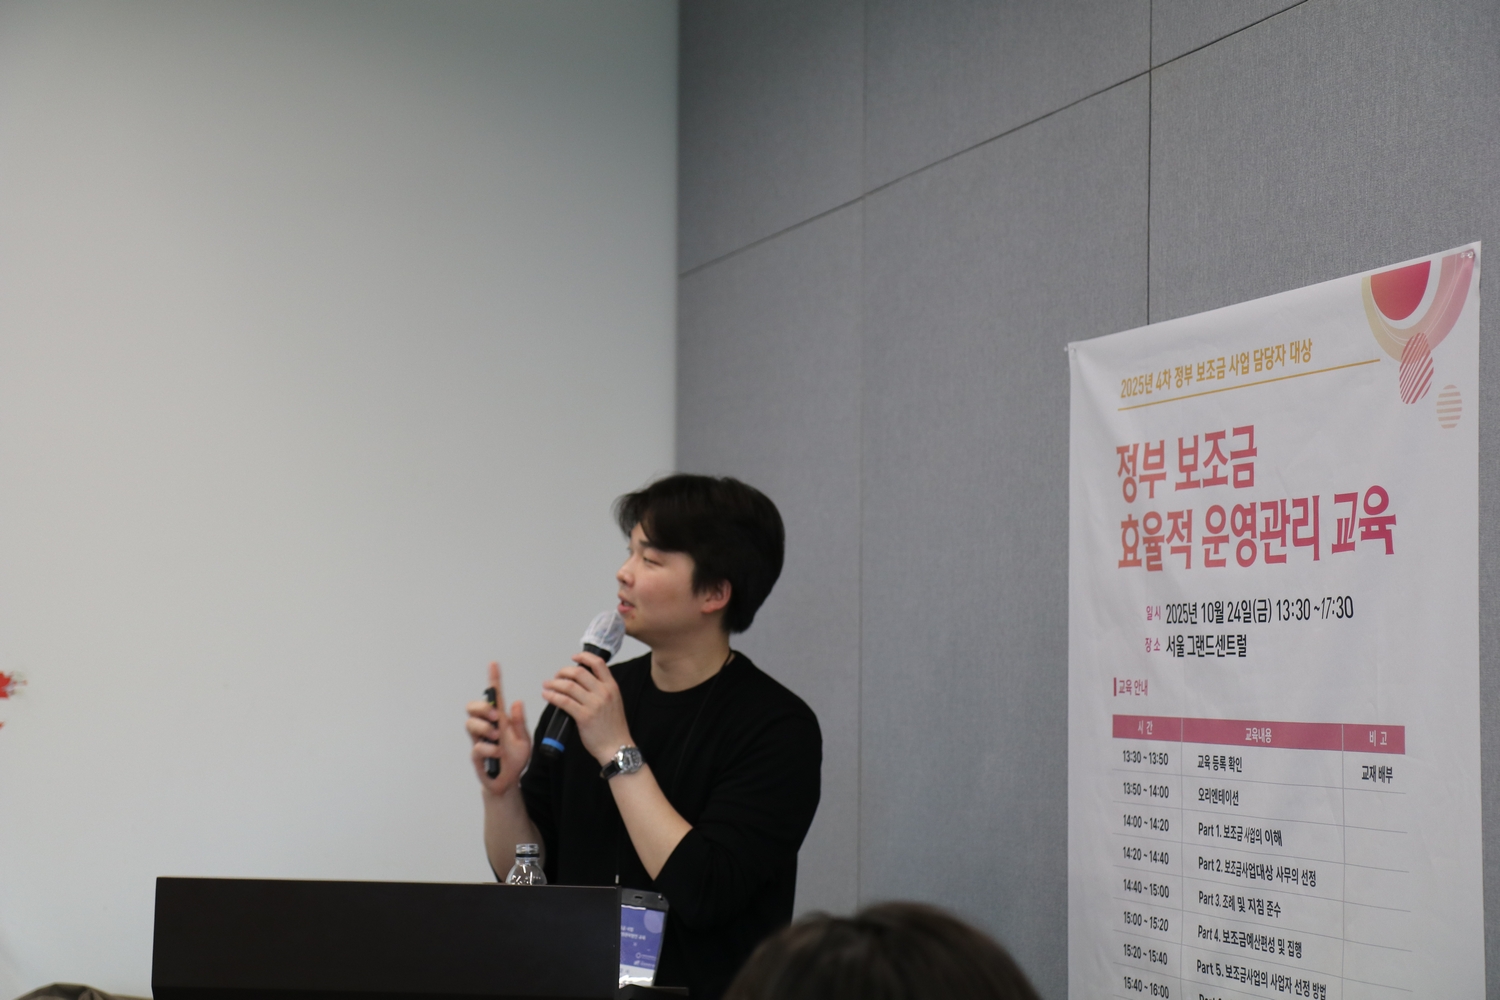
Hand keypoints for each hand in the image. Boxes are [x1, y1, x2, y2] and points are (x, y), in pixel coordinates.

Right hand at [466, 661, 530, 796]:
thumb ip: (519, 723)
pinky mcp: (477, 756)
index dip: (494, 680)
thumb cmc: (515, 759)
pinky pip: (476, 747)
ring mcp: (480, 741)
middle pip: (473, 708)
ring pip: (470, 724)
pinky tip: (497, 752)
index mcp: (501, 721)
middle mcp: (487, 728)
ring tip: (496, 735)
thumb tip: (516, 702)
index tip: (494, 664)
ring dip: (483, 727)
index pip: (496, 697)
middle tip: (495, 715)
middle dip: (482, 707)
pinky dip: (488, 748)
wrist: (509, 782)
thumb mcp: (524, 740)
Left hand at [541, 651, 631, 765]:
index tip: (574, 657)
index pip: (598, 663)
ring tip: (547, 685)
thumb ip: (602, 691)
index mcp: (612, 687)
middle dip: (563, 672)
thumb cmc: (614, 728)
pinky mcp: (584, 716)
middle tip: (556, 676)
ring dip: (554, 683)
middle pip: (579, 672)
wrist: (617, 747)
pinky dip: (552, 696)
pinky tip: (547, 696)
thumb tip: (582, 684)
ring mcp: (594, 704)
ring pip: (569, 686)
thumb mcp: (614, 703)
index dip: (584, 657)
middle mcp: (604, 692)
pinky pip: (564, 701)